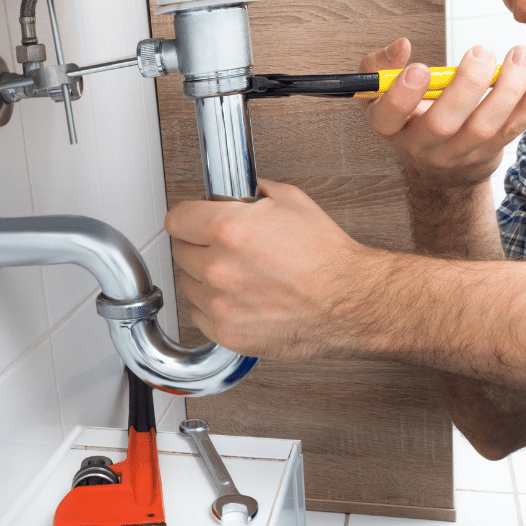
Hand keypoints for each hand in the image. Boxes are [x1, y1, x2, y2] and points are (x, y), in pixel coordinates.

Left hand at [164, 180, 381, 359]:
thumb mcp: (290, 201)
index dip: (188, 217)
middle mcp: (218, 268)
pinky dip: (215, 307)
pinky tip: (241, 297)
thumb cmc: (326, 256)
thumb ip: (250, 193)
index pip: (176, 220)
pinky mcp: (227, 333)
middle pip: (180, 252)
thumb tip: (231, 193)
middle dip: (199, 245)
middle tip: (226, 247)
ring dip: (205, 278)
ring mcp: (220, 304)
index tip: (193, 221)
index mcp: (228, 230)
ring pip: (188, 284)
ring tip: (240, 274)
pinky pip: (200, 315)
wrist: (349, 302)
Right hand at [358, 41, 525, 189]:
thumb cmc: (411, 118)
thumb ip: (380, 67)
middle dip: (466, 86)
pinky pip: (514, 128)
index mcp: (391, 127)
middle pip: (443, 124)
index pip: (388, 117)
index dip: (403, 95)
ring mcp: (458, 153)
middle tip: (482, 52)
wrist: (439, 169)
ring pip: (484, 127)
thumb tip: (401, 46)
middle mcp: (422, 145)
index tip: (420, 69)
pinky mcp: (490, 151)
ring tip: (521, 56)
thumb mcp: (381, 95)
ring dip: (508, 89)